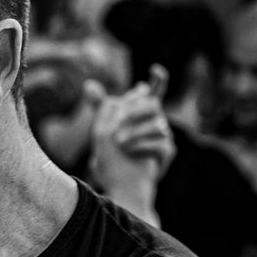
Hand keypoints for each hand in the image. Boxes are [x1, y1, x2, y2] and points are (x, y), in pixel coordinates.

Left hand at [88, 66, 174, 224]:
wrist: (120, 186)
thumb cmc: (112, 158)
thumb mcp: (102, 131)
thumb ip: (100, 108)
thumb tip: (88, 84)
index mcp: (142, 113)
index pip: (154, 91)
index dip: (158, 80)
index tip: (155, 70)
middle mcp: (156, 121)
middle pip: (153, 104)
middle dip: (134, 110)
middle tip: (117, 121)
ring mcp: (164, 136)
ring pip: (157, 124)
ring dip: (134, 132)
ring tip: (118, 142)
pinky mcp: (167, 152)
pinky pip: (159, 144)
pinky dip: (140, 147)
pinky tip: (128, 151)